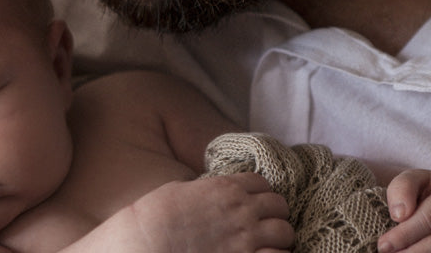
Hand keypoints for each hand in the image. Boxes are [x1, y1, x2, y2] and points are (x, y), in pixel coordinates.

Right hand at [123, 172, 294, 252]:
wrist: (145, 243)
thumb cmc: (154, 217)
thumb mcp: (180, 190)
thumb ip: (204, 190)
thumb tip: (209, 194)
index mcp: (226, 188)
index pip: (263, 184)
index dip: (260, 195)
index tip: (254, 205)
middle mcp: (242, 210)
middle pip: (280, 206)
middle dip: (274, 215)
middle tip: (264, 226)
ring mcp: (246, 237)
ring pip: (285, 232)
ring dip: (279, 238)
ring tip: (267, 245)